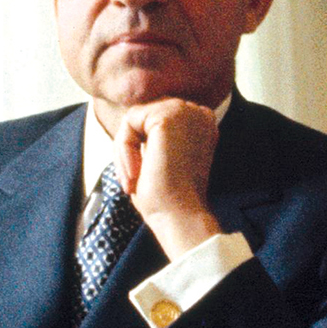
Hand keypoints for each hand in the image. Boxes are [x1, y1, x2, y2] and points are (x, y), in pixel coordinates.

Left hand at [113, 98, 223, 257]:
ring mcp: (186, 111)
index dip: (140, 147)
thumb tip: (129, 125)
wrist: (180, 216)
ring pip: (133, 118)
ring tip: (133, 179)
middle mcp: (198, 113)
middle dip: (130, 148)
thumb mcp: (161, 158)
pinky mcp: (169, 116)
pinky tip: (136, 173)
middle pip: (143, 117)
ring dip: (125, 151)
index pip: (155, 120)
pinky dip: (124, 149)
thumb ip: (151, 137)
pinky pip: (129, 122)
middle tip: (132, 182)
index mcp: (201, 124)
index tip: (140, 179)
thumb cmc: (168, 197)